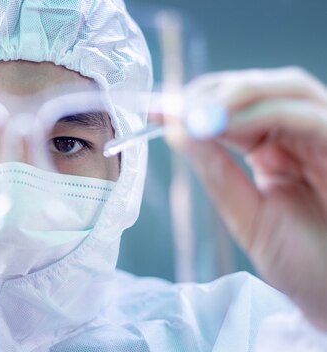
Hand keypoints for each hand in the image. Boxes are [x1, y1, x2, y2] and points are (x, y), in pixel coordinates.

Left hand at [166, 67, 326, 330]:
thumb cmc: (303, 263)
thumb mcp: (247, 215)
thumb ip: (217, 172)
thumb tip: (178, 131)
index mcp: (278, 150)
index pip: (237, 108)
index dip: (197, 102)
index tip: (156, 107)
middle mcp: (304, 137)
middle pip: (265, 87)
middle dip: (215, 91)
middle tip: (175, 107)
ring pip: (291, 90)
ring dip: (240, 92)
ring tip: (198, 113)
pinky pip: (312, 118)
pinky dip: (268, 113)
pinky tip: (226, 127)